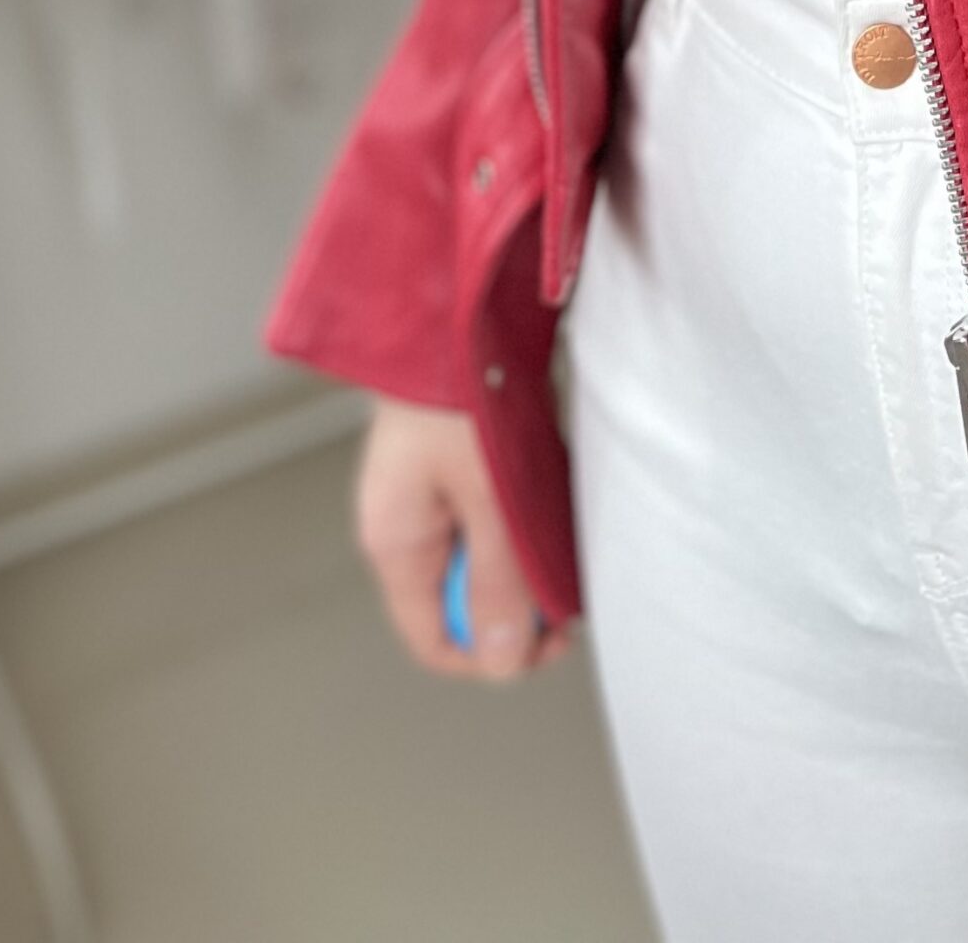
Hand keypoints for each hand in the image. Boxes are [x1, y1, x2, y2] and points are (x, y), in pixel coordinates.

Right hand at [354, 399, 565, 681]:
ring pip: (483, 559)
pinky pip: (491, 518)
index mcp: (397, 543)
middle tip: (570, 604)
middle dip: (517, 609)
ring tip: (567, 551)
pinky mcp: (456, 465)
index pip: (434, 639)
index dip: (489, 655)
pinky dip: (523, 521)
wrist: (453, 308)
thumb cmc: (461, 392)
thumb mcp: (487, 496)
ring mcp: (429, 494)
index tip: (545, 646)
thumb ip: (499, 580)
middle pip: (462, 602)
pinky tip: (552, 504)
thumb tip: (502, 658)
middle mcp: (407, 526)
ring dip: (526, 562)